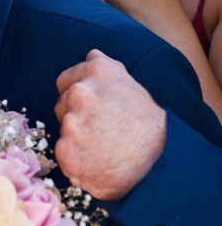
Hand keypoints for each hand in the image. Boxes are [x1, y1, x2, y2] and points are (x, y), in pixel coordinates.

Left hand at [54, 50, 165, 199]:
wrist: (162, 170)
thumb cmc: (148, 128)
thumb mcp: (134, 88)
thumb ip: (108, 71)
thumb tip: (91, 55)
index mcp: (99, 71)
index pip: (67, 79)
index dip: (77, 95)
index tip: (93, 107)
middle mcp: (82, 91)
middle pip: (62, 102)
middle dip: (76, 114)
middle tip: (102, 130)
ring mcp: (72, 121)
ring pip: (64, 127)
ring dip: (76, 136)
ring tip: (103, 146)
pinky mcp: (66, 149)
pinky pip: (63, 150)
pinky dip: (75, 157)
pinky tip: (96, 161)